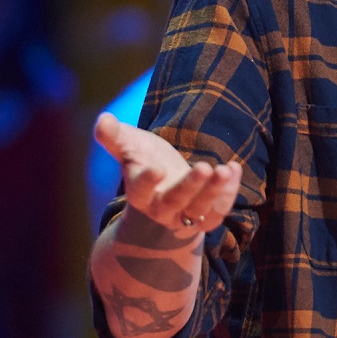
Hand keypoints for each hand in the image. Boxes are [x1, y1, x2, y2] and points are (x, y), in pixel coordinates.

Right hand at [92, 112, 240, 238]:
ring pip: (200, 211)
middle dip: (191, 186)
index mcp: (139, 192)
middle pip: (176, 201)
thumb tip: (102, 119)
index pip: (140, 190)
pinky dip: (229, 193)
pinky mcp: (205, 217)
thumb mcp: (128, 144)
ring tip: (226, 170)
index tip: (156, 168)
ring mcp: (184, 215)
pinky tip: (234, 168)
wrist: (163, 186)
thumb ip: (113, 135)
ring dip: (214, 192)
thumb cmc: (143, 159)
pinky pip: (219, 211)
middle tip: (204, 167)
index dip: (148, 181)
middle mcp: (161, 209)